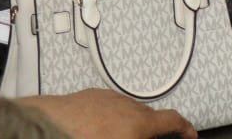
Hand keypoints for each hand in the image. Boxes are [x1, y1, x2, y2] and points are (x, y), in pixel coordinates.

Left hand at [18, 89, 197, 138]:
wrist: (41, 129)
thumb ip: (141, 137)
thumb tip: (146, 135)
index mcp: (139, 124)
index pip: (173, 120)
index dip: (185, 128)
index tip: (190, 134)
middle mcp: (126, 106)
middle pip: (150, 116)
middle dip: (154, 130)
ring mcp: (106, 98)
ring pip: (127, 110)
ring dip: (130, 123)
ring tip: (120, 138)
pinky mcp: (87, 96)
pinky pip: (108, 105)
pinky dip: (110, 117)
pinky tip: (97, 130)